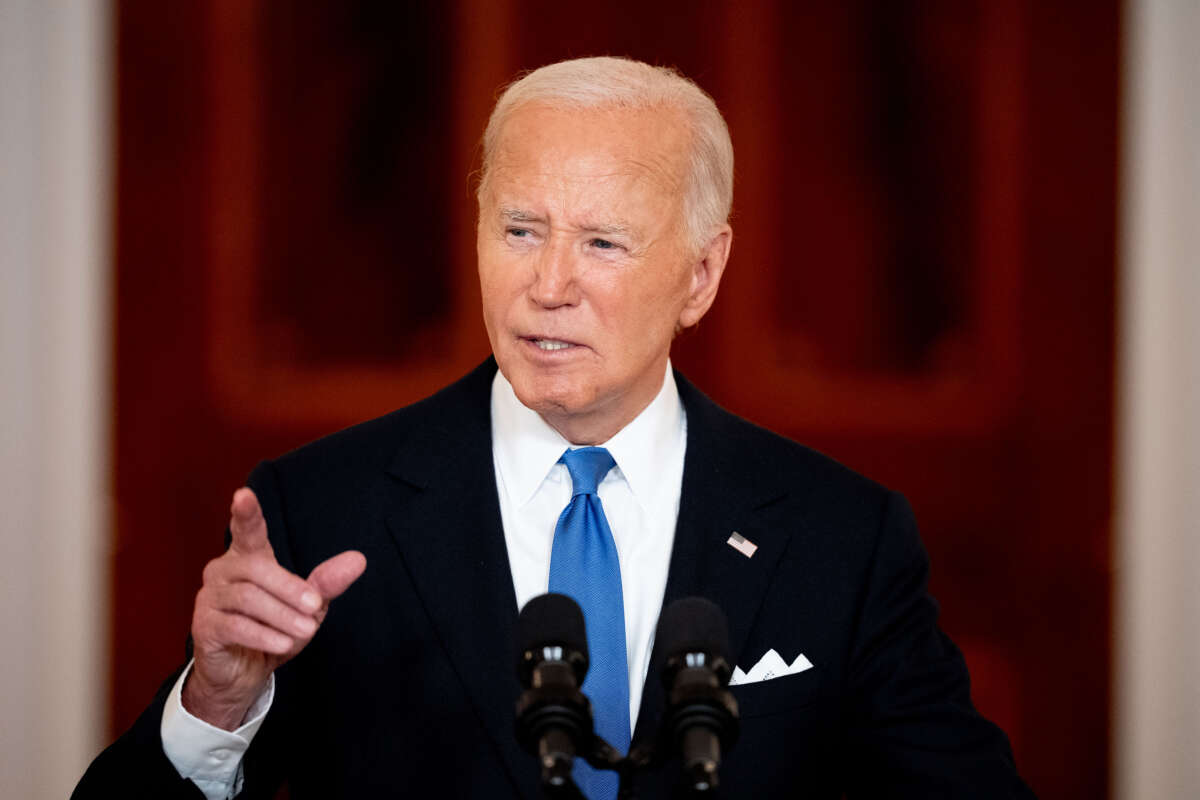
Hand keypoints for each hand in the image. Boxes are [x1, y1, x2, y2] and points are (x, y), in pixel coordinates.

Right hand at [182, 487, 366, 729]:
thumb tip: (359, 560)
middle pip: (256, 569)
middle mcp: (224, 570)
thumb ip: (327, 582)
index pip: (247, 530)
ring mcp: (209, 597)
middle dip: (290, 589)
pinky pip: (235, 626)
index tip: (243, 494)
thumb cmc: (275, 628)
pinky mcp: (203, 626)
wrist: (244, 672)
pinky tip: (283, 645)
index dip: (246, 513)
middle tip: (315, 607)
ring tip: (305, 631)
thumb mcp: (308, 605)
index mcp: (249, 557)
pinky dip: (263, 636)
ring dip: (282, 616)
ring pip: (247, 598)